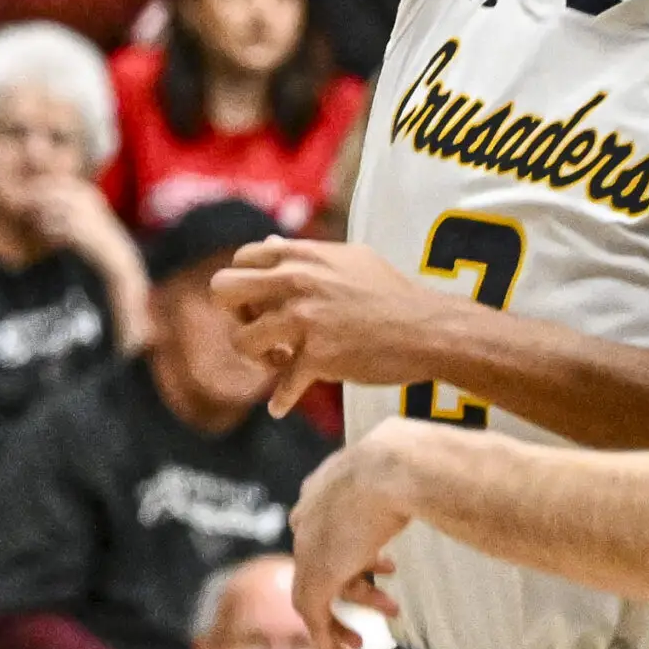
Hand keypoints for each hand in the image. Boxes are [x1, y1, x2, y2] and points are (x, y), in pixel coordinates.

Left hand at [212, 237, 448, 416]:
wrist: (426, 329)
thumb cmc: (389, 293)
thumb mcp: (347, 260)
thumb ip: (304, 254)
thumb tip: (268, 244)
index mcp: (305, 256)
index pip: (241, 259)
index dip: (244, 285)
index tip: (263, 304)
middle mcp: (298, 281)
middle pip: (223, 289)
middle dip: (236, 315)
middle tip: (263, 329)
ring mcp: (305, 319)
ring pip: (241, 341)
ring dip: (258, 358)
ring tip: (283, 361)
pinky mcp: (316, 356)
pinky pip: (280, 387)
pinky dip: (281, 400)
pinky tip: (283, 404)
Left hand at [291, 423, 417, 648]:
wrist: (392, 467)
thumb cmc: (408, 458)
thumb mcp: (403, 458)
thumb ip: (406, 466)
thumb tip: (439, 459)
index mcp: (324, 485)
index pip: (330, 526)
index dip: (357, 551)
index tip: (384, 565)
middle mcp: (309, 517)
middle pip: (326, 561)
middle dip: (355, 587)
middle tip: (384, 604)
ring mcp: (308, 549)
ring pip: (316, 595)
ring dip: (341, 621)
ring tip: (364, 640)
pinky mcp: (315, 578)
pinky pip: (314, 618)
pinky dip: (326, 641)